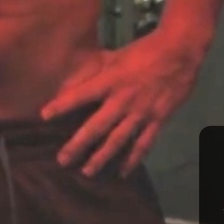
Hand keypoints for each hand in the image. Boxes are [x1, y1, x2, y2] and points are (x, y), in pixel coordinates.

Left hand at [40, 31, 207, 177]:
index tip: (44, 116)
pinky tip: (122, 172)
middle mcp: (122, 100)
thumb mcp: (115, 56)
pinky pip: (143, 144)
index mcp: (110, 81)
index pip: (80, 95)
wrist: (179, 51)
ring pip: (118, 140)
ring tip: (87, 172)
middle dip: (78, 144)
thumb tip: (75, 76)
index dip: (61, 105)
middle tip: (62, 160)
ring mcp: (141, 113)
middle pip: (96, 127)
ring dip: (101, 157)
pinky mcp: (157, 120)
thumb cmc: (144, 50)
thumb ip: (97, 69)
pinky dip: (132, 160)